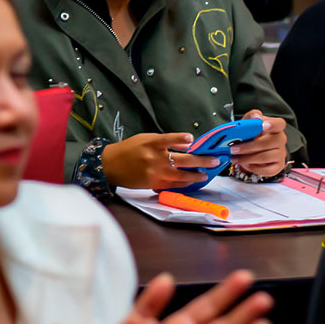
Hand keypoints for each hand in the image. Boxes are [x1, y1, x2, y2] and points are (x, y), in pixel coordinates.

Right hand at [100, 132, 219, 189]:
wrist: (110, 166)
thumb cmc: (128, 150)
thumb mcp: (143, 139)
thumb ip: (163, 141)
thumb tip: (185, 144)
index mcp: (150, 143)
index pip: (169, 139)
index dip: (182, 139)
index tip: (193, 139)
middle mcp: (154, 158)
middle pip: (183, 159)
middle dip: (202, 161)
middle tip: (214, 161)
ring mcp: (155, 173)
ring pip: (182, 175)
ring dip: (197, 175)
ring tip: (205, 174)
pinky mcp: (153, 184)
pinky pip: (173, 185)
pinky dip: (184, 183)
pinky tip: (191, 182)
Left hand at [231, 110, 288, 175]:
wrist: (253, 149)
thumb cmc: (251, 135)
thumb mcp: (248, 123)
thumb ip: (251, 118)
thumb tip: (255, 117)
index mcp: (275, 128)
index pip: (279, 124)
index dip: (272, 124)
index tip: (263, 125)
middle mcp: (280, 140)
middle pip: (269, 142)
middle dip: (249, 146)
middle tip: (233, 149)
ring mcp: (280, 154)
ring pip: (266, 157)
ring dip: (247, 158)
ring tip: (234, 158)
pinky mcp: (278, 166)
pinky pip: (267, 170)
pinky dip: (254, 168)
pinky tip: (245, 164)